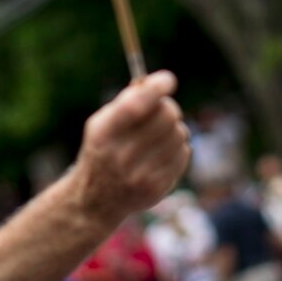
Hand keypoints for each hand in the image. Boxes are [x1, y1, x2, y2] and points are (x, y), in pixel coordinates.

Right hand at [71, 71, 189, 224]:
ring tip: (160, 134)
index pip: (135, 106)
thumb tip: (156, 83)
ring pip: (179, 133)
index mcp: (103, 135)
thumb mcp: (102, 124)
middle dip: (168, 107)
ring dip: (174, 128)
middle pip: (165, 116)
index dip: (155, 88)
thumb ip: (126, 102)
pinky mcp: (158, 188)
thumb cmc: (103, 150)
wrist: (96, 200)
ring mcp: (141, 175)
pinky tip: (164, 150)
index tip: (168, 80)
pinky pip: (184, 153)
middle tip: (163, 109)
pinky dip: (179, 146)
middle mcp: (121, 156)